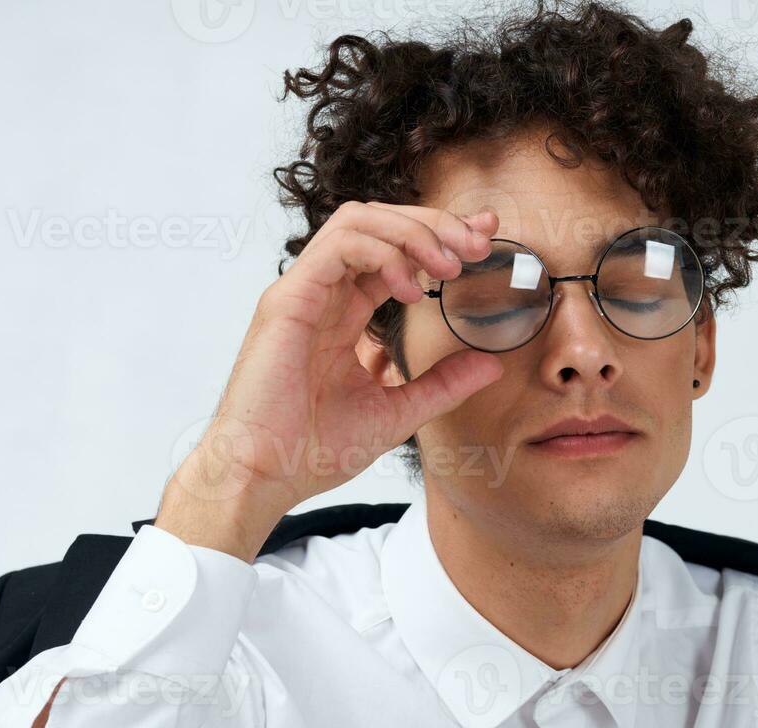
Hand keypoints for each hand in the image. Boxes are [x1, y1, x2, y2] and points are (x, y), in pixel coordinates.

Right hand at [158, 201, 502, 559]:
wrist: (265, 477)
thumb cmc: (314, 449)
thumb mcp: (398, 411)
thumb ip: (443, 384)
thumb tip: (492, 365)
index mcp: (344, 314)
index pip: (394, 252)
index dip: (439, 235)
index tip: (484, 236)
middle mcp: (323, 294)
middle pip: (380, 222)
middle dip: (435, 223)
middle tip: (478, 243)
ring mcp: (304, 292)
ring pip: (359, 221)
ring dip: (413, 232)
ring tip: (449, 265)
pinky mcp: (288, 300)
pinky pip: (338, 246)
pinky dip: (382, 253)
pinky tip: (411, 288)